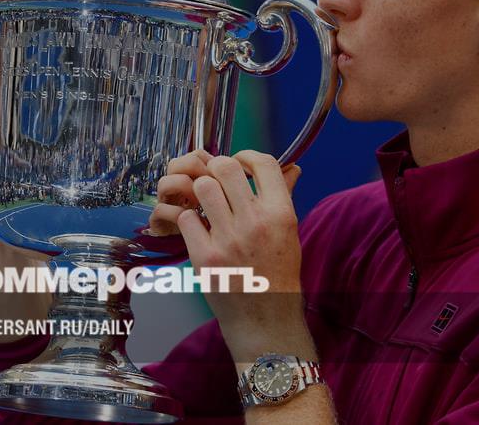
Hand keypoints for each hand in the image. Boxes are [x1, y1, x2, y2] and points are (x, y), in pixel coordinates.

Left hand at [153, 151, 305, 358]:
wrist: (265, 320)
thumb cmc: (278, 275)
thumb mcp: (290, 233)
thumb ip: (284, 197)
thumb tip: (291, 167)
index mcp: (281, 214)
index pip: (262, 163)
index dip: (246, 156)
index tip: (240, 163)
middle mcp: (255, 222)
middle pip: (225, 168)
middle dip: (217, 169)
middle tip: (217, 181)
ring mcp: (228, 239)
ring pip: (202, 188)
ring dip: (201, 192)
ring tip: (207, 205)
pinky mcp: (204, 256)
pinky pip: (187, 218)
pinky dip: (190, 220)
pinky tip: (199, 229)